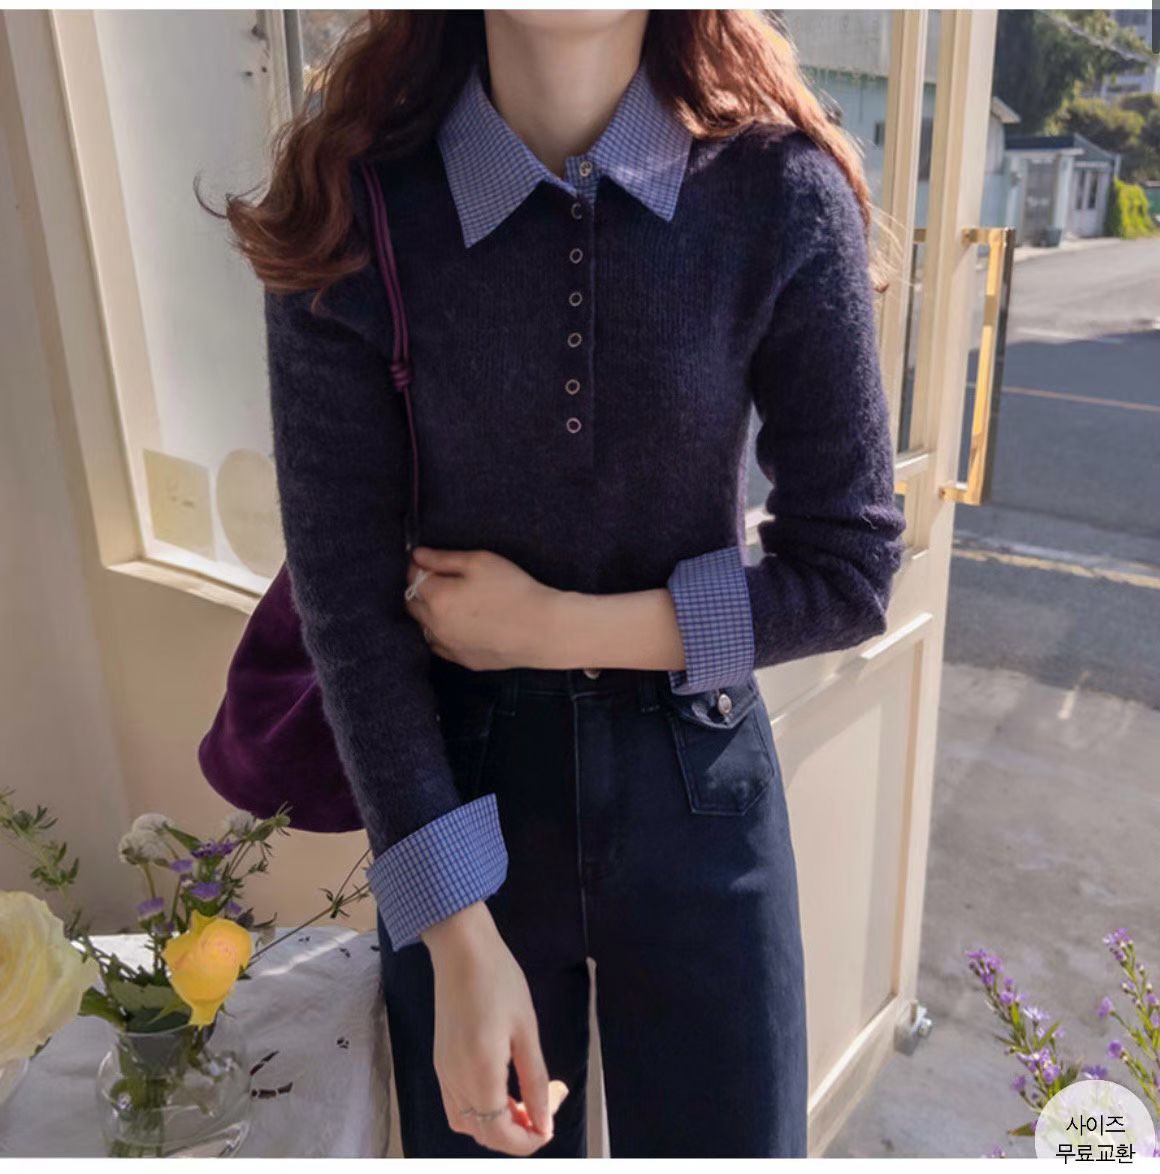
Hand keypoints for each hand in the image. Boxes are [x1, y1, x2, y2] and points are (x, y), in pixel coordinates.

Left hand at [403, 547, 561, 670]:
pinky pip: (440, 646)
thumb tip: (417, 556)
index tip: (428, 560)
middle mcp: (434, 625)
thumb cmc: (512, 590)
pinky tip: (460, 624)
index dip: (418, 566)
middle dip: (420, 589)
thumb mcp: (479, 561)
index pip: (412, 578)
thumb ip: (443, 558)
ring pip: (424, 627)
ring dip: (429, 613)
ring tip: (453, 602)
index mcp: (437, 597)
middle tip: (441, 579)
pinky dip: (442, 633)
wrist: (541, 630)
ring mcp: (448, 646)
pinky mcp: (463, 661)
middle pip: (412, 604)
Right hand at [422, 902, 568, 1154]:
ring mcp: (443, 1071)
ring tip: (522, 1102)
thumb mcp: (526, 1029)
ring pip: (467, 1123)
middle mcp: (455, 1079)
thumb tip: (544, 1121)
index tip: (550, 1125)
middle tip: (543, 1108)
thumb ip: (534, 1080)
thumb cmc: (499, 980)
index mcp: (480, 1071)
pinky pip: (455, 1104)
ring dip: (496, 1125)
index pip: (500, 1134)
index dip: (527, 1141)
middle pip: (483, 1134)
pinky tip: (499, 1089)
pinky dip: (478, 1111)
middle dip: (516, 1134)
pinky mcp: (439, 1060)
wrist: (461, 949)